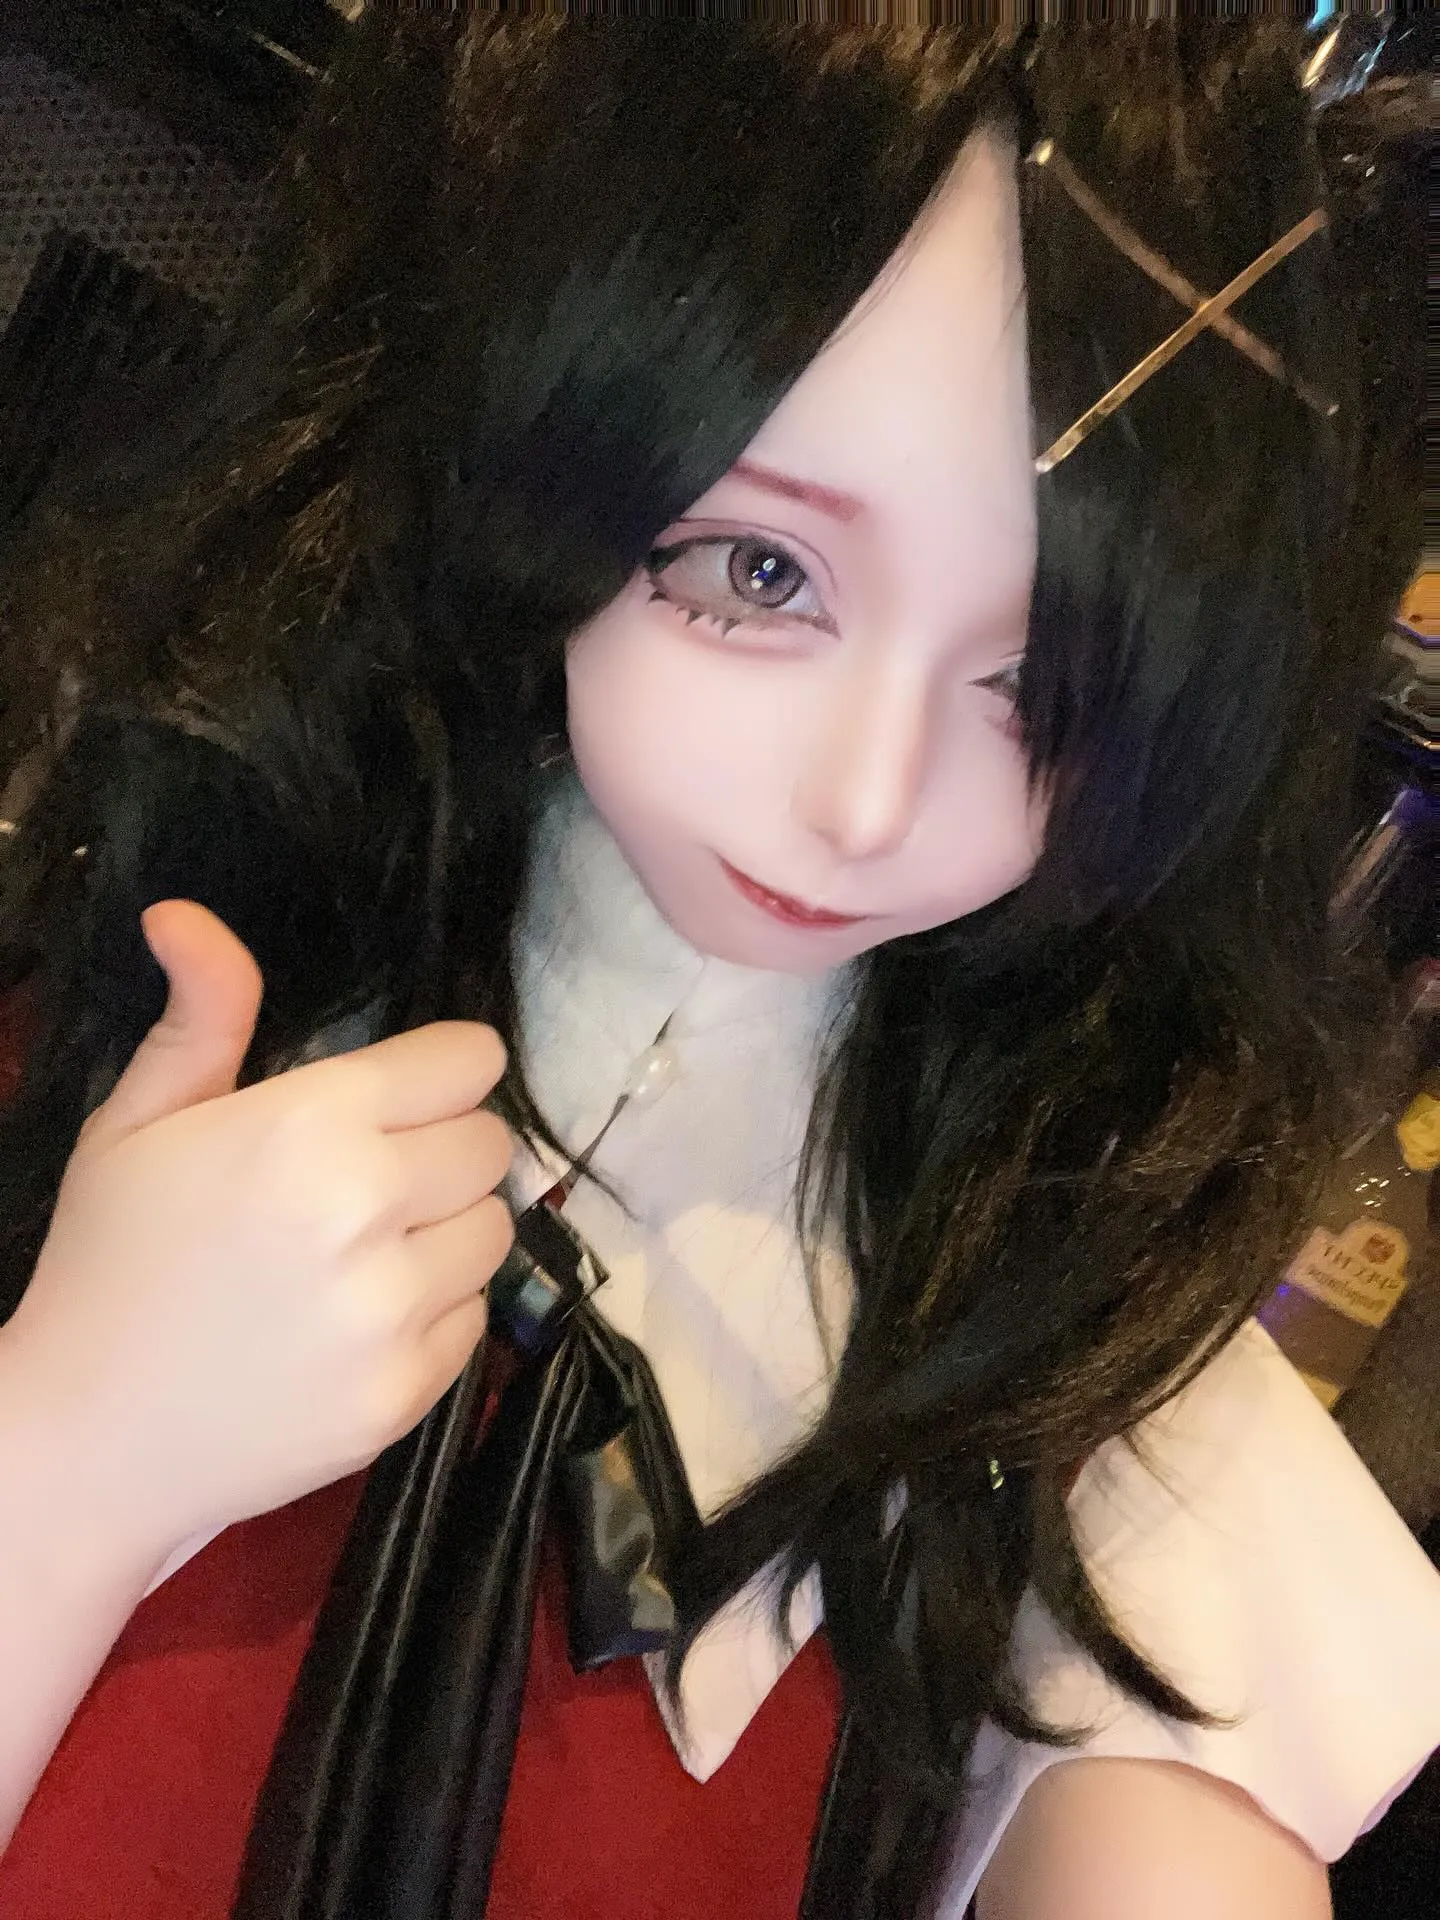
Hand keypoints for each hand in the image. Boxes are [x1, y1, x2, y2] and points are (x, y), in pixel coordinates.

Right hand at [7, 900, 512, 1550]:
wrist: (86, 1440)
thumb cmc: (108, 1264)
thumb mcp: (136, 1125)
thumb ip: (199, 1016)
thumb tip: (186, 913)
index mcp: (308, 1127)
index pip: (469, 1060)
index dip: (442, 1069)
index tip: (405, 1093)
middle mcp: (369, 1210)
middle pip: (491, 1141)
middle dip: (445, 1145)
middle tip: (374, 1177)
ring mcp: (396, 1311)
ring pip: (496, 1229)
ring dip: (449, 1228)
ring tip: (368, 1248)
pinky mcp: (410, 1393)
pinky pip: (477, 1318)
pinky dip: (436, 1313)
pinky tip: (361, 1320)